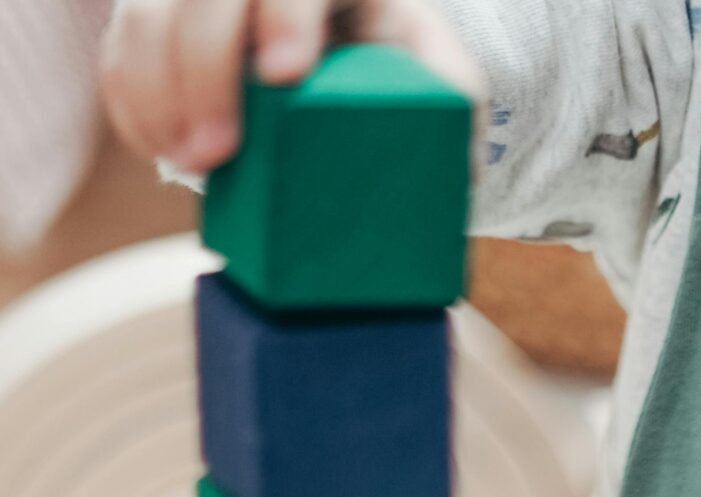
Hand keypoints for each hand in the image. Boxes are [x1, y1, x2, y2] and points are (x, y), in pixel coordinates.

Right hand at [103, 0, 483, 174]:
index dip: (284, 15)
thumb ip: (451, 99)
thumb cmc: (398, 69)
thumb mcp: (439, 75)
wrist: (352, 57)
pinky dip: (131, 99)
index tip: (283, 76)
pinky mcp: (160, 18)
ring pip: (150, 12)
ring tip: (185, 164)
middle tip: (217, 154)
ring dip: (156, 90)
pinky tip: (156, 147)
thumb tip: (460, 163)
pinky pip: (125, 46)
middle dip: (204, 69)